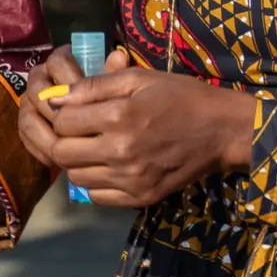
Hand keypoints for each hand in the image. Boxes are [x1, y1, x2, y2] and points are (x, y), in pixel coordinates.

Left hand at [37, 62, 261, 207]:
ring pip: (76, 177)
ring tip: (93, 146)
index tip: (75, 108)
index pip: (62, 122)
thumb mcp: (138, 78)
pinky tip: (108, 166)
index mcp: (119, 117)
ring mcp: (131, 180)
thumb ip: (93, 86)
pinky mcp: (140, 199)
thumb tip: (55, 96)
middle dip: (63, 139)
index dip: (62, 112)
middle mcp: (120, 152)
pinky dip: (94, 182)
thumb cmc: (179, 96)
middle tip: (79, 129)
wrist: (221, 130)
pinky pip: (96, 196)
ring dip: (76, 161)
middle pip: (62, 153)